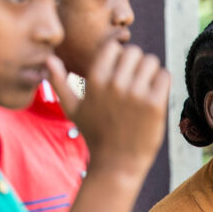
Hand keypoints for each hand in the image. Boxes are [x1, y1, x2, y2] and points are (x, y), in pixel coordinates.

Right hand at [47, 40, 169, 177]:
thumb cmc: (95, 136)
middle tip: (136, 82)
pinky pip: (164, 76)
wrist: (117, 165)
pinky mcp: (154, 104)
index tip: (121, 73)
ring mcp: (136, 94)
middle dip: (137, 64)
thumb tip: (48, 58)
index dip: (120, 57)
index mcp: (95, 80)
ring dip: (151, 73)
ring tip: (146, 89)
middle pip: (135, 52)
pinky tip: (156, 95)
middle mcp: (115, 84)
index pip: (113, 47)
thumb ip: (59, 82)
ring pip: (151, 62)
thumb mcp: (73, 110)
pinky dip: (162, 82)